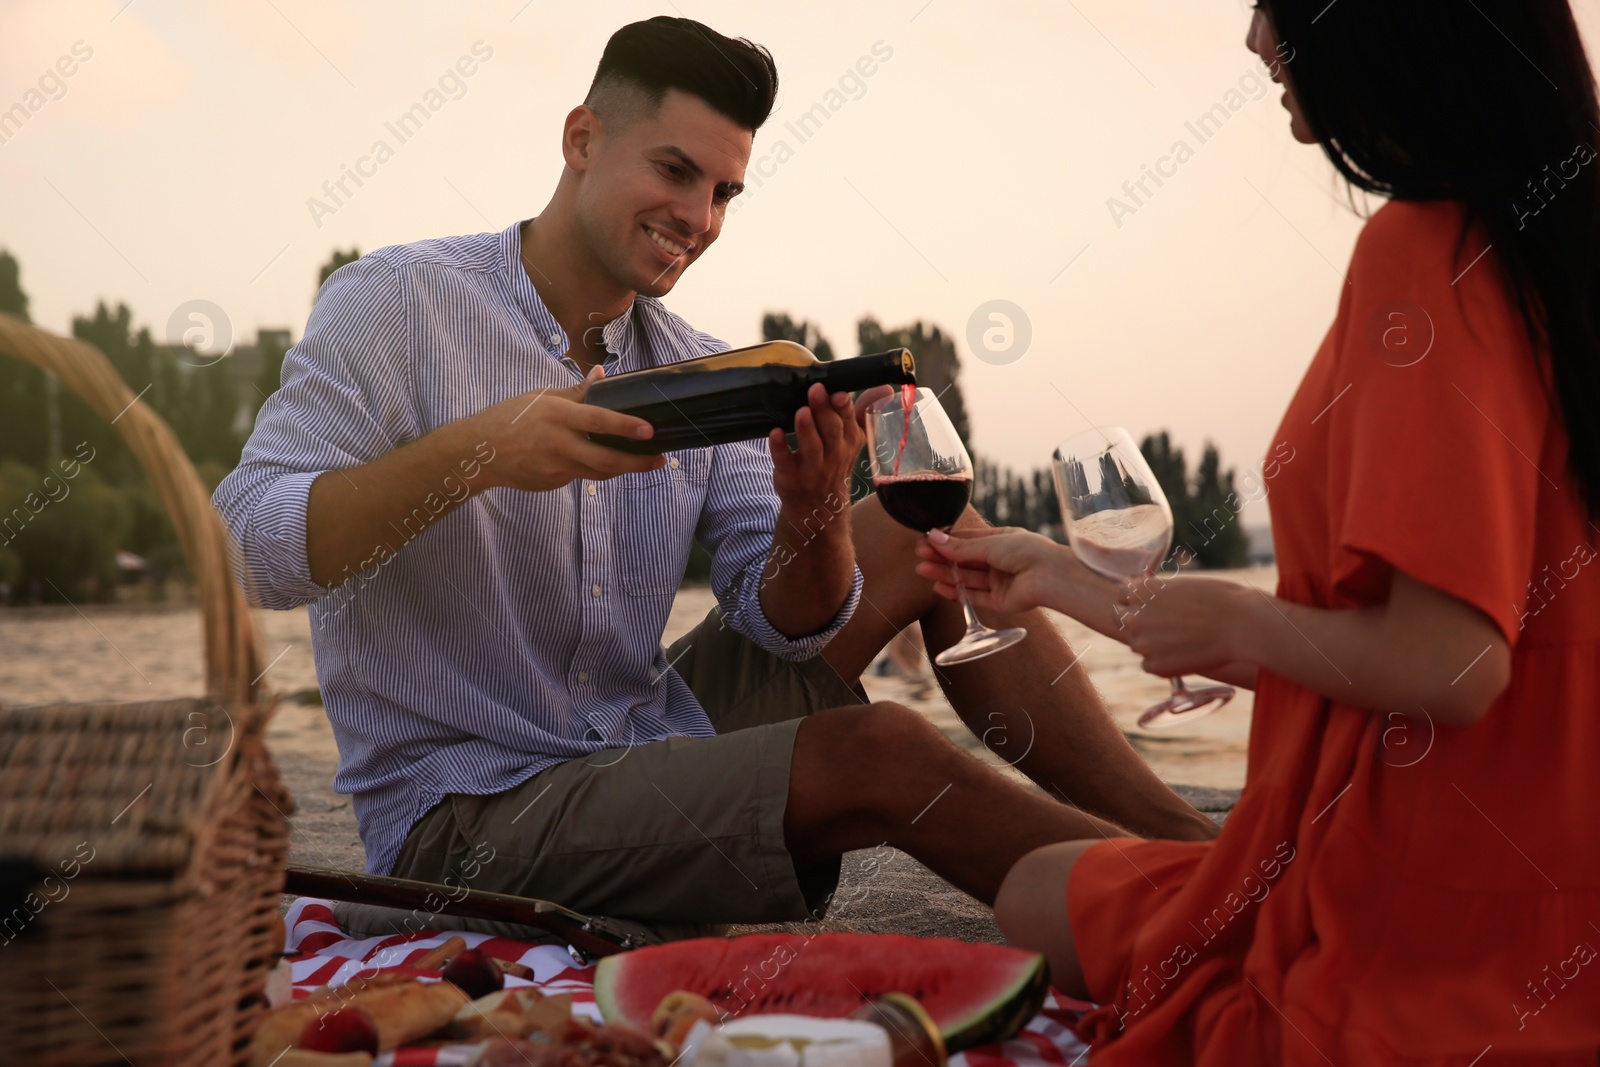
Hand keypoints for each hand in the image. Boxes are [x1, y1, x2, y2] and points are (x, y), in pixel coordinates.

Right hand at [472, 367, 666, 491]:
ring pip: (599, 471)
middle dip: (638, 462)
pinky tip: (603, 461)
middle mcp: (559, 443)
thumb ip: (576, 392)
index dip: (626, 426)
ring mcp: (556, 467)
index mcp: (557, 416)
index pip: (599, 420)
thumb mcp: (542, 397)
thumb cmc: (511, 418)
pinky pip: (581, 475)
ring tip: (643, 461)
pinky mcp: (554, 482)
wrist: (480, 452)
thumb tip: (602, 375)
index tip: (649, 430)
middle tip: (659, 459)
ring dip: (623, 468)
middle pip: (606, 459)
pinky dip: (595, 468)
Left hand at [768, 382, 868, 509]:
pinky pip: (784, 462)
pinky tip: (774, 434)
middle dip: (824, 410)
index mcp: (849, 441)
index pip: (849, 421)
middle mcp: (833, 455)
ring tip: (801, 411)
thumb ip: (865, 411)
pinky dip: (779, 448)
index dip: (844, 408)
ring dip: (806, 429)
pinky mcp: (790, 477)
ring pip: (811, 448)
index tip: (839, 394)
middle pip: (831, 431)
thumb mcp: (853, 438)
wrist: (819, 506)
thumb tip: (886, 388)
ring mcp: (812, 469)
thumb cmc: (835, 461)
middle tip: (815, 390)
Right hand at [914, 527, 1075, 613]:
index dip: (946, 541)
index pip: (968, 540)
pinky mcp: (1000, 601)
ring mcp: (1000, 581)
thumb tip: (933, 537)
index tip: (925, 540)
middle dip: (942, 558)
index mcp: (1002, 540)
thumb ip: (960, 547)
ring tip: (923, 570)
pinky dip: (956, 593)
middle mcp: (1000, 561)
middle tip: (919, 556)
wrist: (1050, 576)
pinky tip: (939, 587)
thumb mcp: (989, 544)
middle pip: (964, 560)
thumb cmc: (1026, 551)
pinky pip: (974, 597)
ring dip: (945, 574)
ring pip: (966, 578)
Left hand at [1117, 575, 1255, 676]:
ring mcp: (1142, 643)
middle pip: (1121, 620)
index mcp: (1140, 590)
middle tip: (1162, 626)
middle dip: (1137, 622)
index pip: (1122, 594)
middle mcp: (1134, 616)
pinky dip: (1163, 662)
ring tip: (1182, 640)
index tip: (1147, 604)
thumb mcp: (1183, 586)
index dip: (1135, 599)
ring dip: (1152, 643)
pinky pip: (1149, 665)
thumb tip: (1151, 603)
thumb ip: (1159, 595)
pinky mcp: (1155, 667)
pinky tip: (1185, 655)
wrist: (1241, 625)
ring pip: (1138, 644)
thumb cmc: (1221, 599)